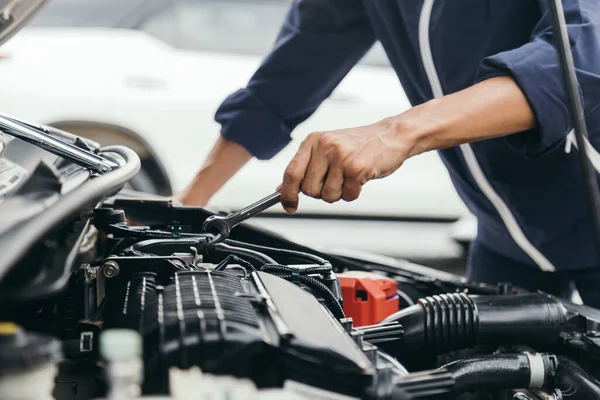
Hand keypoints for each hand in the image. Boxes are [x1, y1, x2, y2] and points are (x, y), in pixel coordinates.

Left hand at [280, 118, 416, 213]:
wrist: (389, 135)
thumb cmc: (358, 144)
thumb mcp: (326, 148)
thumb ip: (304, 167)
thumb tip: (282, 188)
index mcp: (312, 141)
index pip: (291, 173)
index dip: (287, 194)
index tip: (289, 206)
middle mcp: (324, 146)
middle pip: (309, 190)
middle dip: (321, 192)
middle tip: (335, 180)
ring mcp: (341, 156)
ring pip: (327, 196)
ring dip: (339, 193)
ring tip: (348, 177)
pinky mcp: (356, 168)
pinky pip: (347, 196)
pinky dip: (353, 193)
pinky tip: (360, 178)